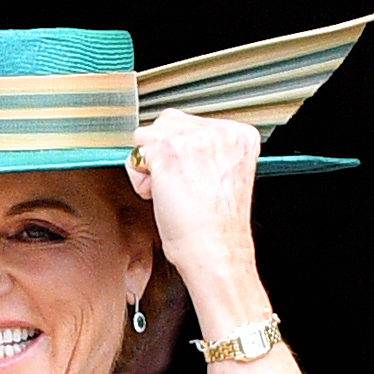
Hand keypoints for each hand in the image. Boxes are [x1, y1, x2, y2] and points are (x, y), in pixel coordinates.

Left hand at [125, 110, 261, 294]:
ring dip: (150, 165)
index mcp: (240, 134)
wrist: (216, 251)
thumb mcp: (222, 177)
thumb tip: (176, 142)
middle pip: (166, 123)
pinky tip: (159, 197)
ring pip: (147, 136)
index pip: (191, 123)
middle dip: (163, 154)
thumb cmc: (215, 228)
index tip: (192, 180)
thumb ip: (207, 152)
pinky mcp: (168, 151)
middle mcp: (220, 130)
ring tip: (171, 192)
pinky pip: (134, 156)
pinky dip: (139, 181)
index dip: (182, 153)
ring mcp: (194, 137)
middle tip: (180, 188)